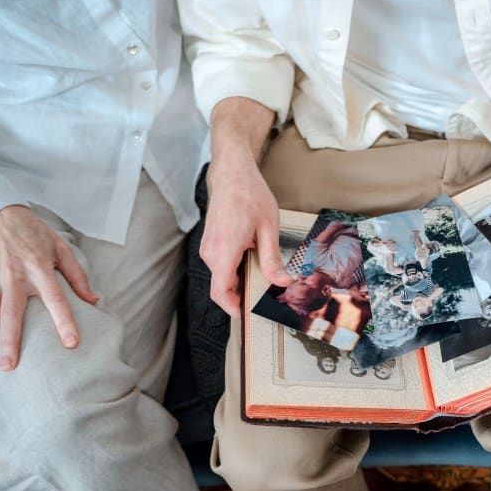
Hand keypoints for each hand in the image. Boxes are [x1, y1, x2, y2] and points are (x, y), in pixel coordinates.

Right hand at [0, 205, 98, 370]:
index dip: (64, 321)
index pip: (55, 298)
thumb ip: (77, 276)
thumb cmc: (34, 234)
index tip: (72, 343)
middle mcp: (13, 275)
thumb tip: (95, 300)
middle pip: (11, 313)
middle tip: (10, 366)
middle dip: (9, 341)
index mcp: (39, 267)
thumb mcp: (61, 248)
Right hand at [201, 152, 291, 317]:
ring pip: (222, 277)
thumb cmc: (249, 194)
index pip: (221, 291)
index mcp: (224, 250)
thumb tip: (282, 282)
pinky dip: (235, 272)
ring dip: (239, 284)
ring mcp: (208, 248)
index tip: (248, 316)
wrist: (232, 173)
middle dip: (241, 297)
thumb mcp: (269, 228)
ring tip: (263, 281)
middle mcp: (211, 252)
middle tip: (265, 299)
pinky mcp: (211, 244)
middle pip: (222, 288)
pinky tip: (254, 265)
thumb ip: (272, 259)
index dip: (233, 308)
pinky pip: (221, 267)